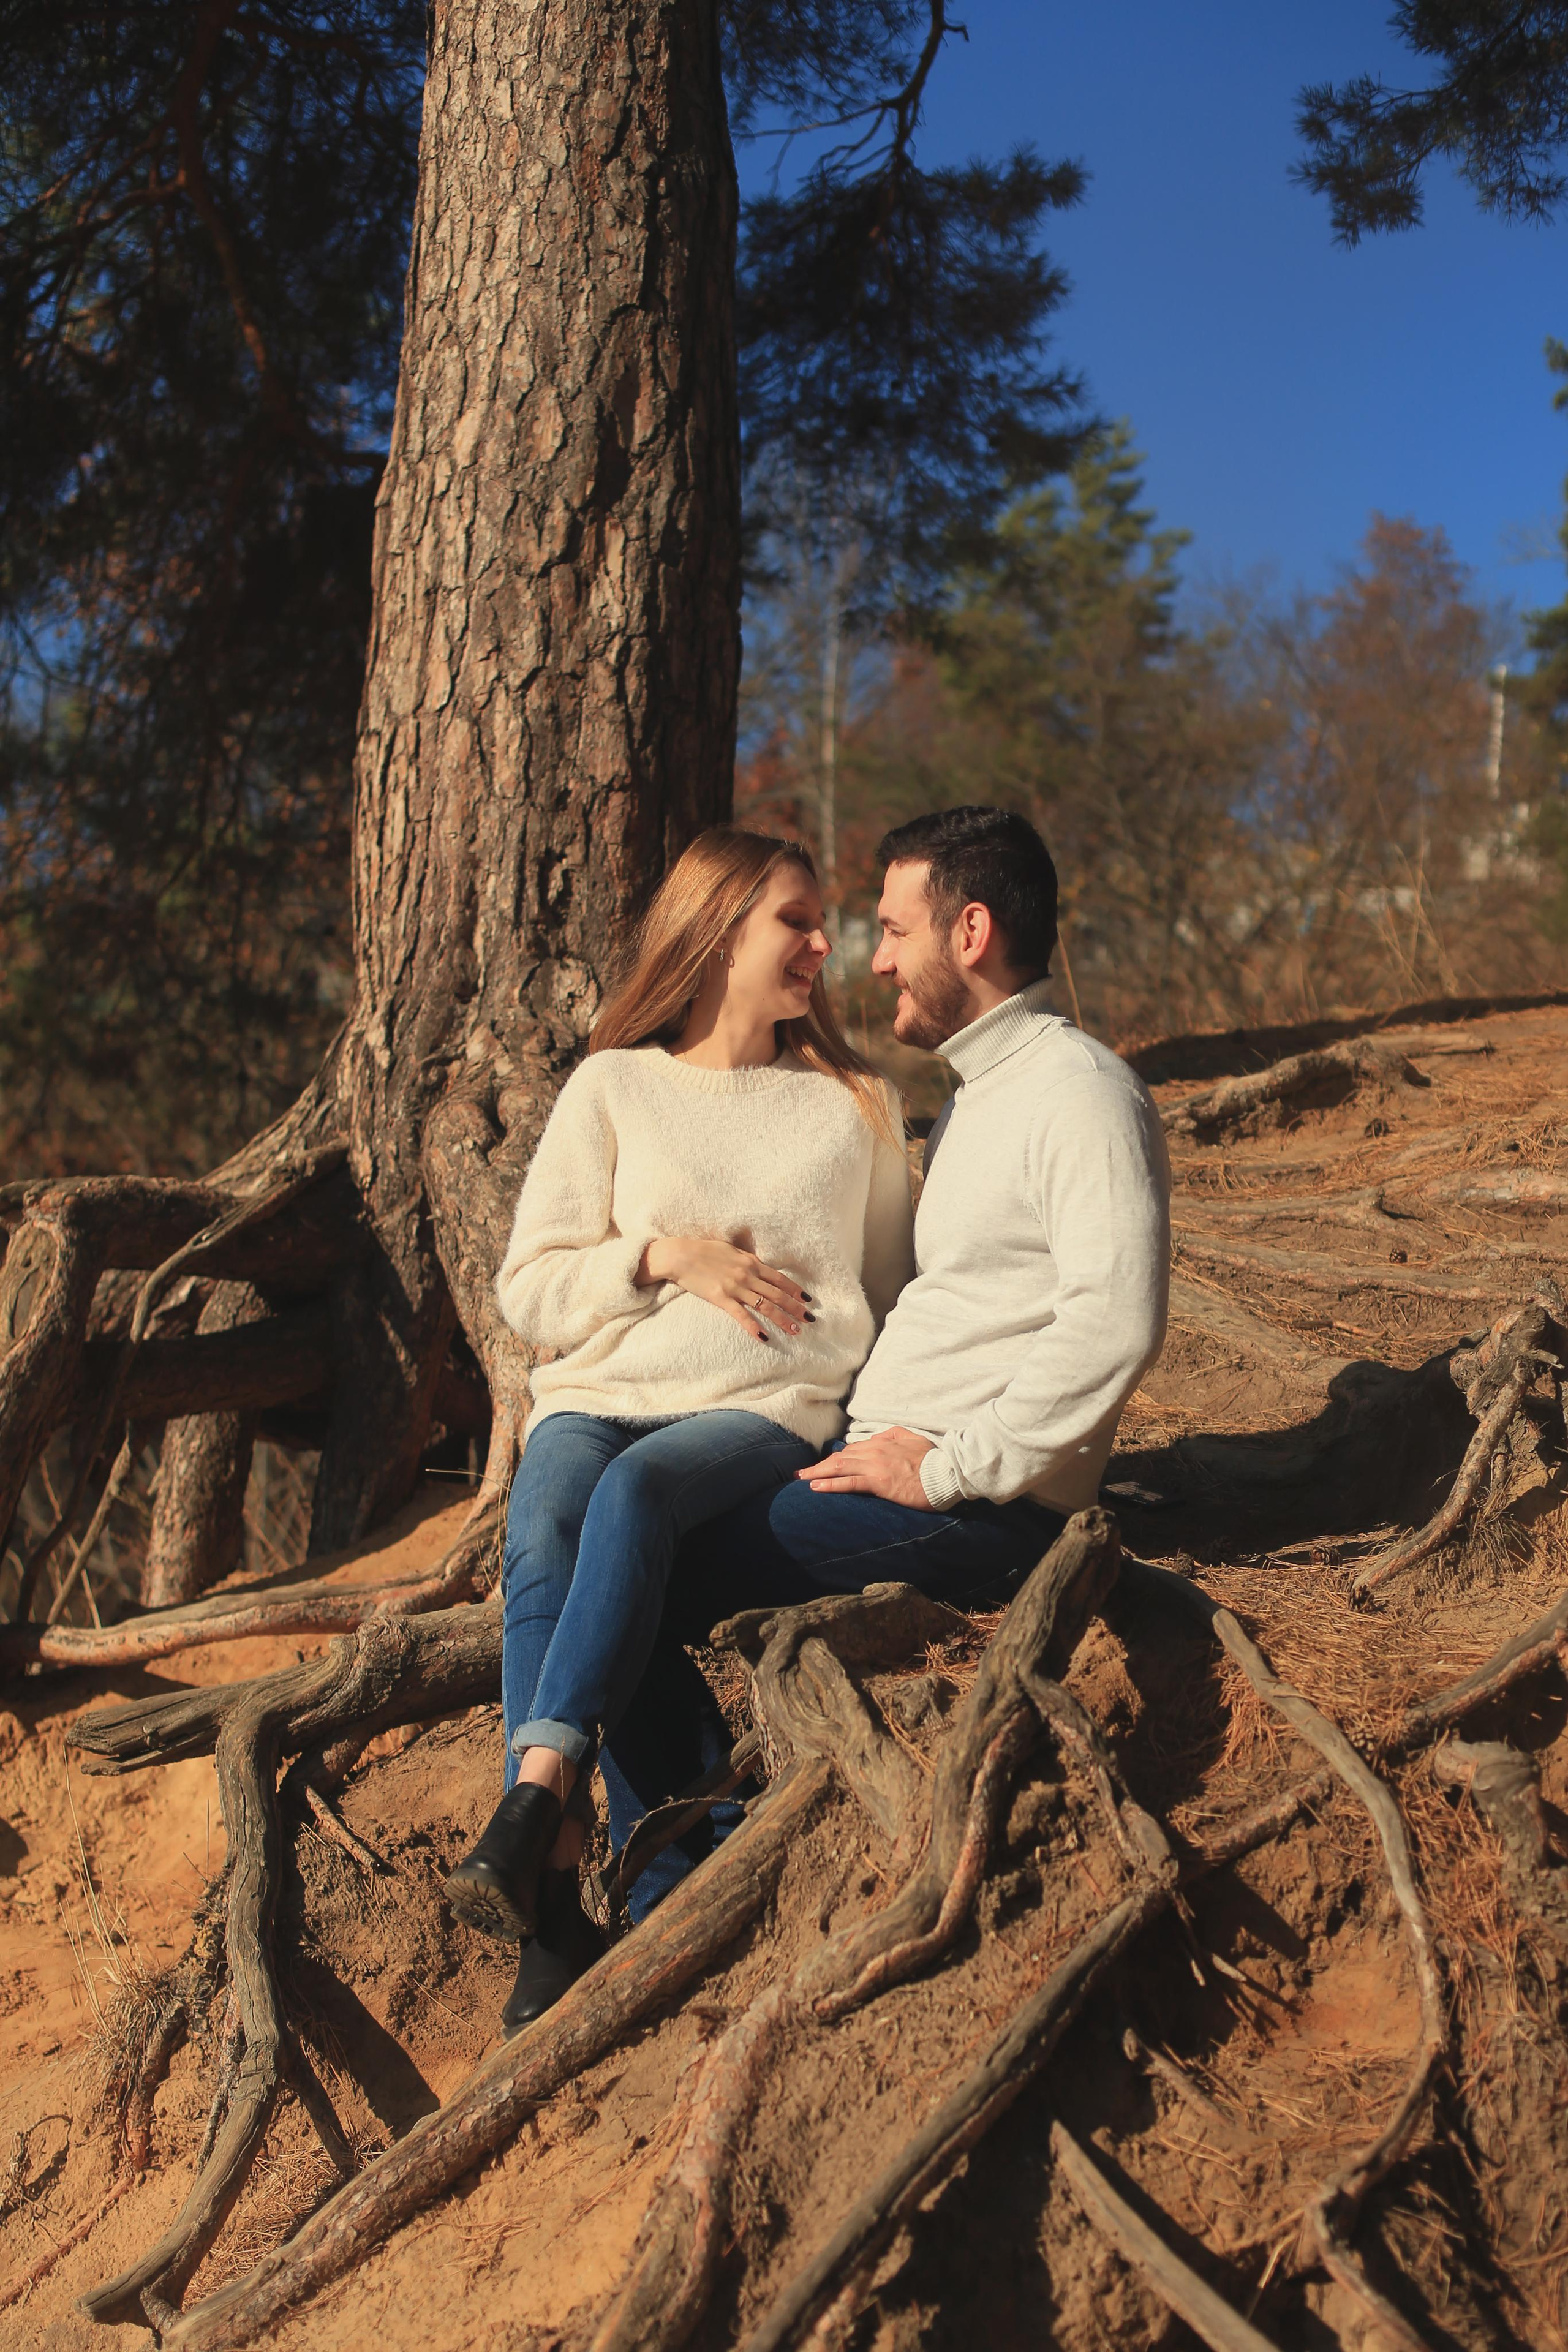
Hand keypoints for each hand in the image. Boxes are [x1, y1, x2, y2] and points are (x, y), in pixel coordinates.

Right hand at [637, 1235, 811, 1342]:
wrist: (681, 1255)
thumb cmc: (705, 1250)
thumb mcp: (732, 1251)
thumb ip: (748, 1260)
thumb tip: (761, 1267)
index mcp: (751, 1262)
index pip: (780, 1278)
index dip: (795, 1290)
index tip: (808, 1299)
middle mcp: (747, 1275)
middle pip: (777, 1294)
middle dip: (796, 1308)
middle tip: (810, 1320)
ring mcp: (735, 1288)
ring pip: (765, 1306)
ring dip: (783, 1319)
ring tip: (796, 1331)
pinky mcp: (721, 1299)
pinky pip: (742, 1316)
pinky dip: (754, 1328)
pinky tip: (764, 1338)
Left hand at [795, 1426, 934, 1507]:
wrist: (947, 1472)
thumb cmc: (932, 1459)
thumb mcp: (912, 1438)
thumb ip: (893, 1436)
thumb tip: (877, 1438)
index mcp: (882, 1442)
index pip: (851, 1451)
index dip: (833, 1459)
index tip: (821, 1465)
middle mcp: (874, 1451)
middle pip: (840, 1458)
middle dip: (818, 1465)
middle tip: (800, 1473)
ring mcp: (875, 1466)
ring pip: (839, 1468)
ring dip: (817, 1473)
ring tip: (801, 1479)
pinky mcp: (878, 1482)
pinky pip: (849, 1482)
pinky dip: (830, 1484)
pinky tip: (815, 1487)